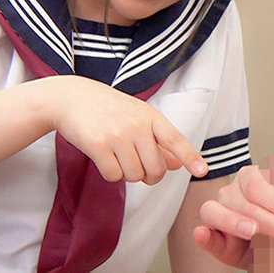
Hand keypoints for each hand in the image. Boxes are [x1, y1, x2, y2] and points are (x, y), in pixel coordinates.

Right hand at [38, 75, 207, 183]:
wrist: (71, 98)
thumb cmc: (109, 109)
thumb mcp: (138, 117)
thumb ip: (158, 141)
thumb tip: (177, 165)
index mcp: (151, 117)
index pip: (175, 140)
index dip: (190, 157)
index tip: (203, 171)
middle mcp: (137, 125)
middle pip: (156, 169)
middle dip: (149, 176)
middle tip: (138, 167)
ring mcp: (118, 135)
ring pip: (134, 176)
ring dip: (127, 174)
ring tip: (117, 156)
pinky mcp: (97, 145)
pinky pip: (113, 176)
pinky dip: (110, 174)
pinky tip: (104, 158)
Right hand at [193, 164, 273, 268]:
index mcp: (258, 175)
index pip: (262, 181)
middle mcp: (236, 189)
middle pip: (246, 200)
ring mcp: (221, 210)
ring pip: (217, 211)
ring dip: (234, 221)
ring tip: (254, 231)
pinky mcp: (215, 235)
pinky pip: (205, 233)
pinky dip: (204, 235)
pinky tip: (203, 234)